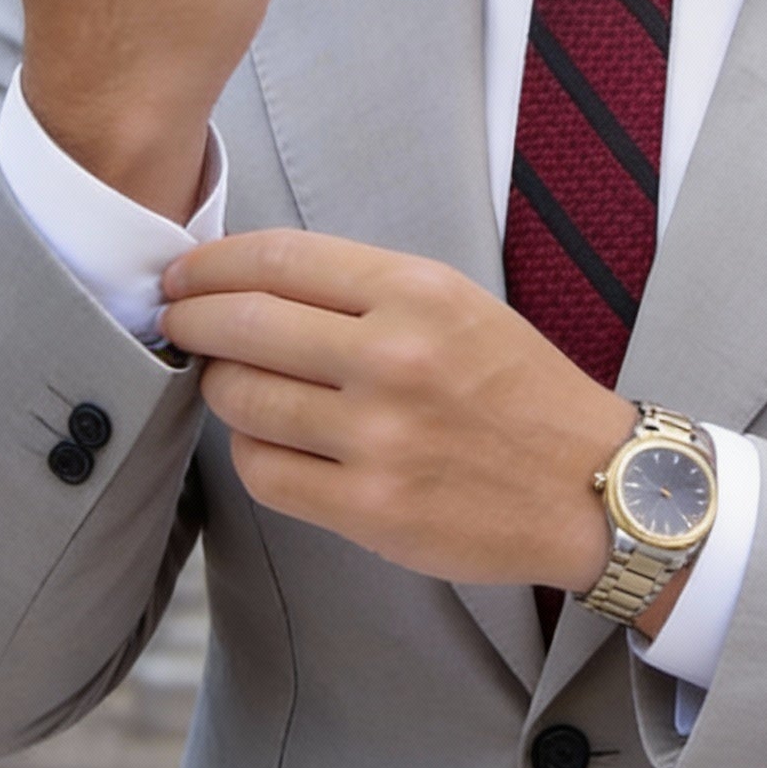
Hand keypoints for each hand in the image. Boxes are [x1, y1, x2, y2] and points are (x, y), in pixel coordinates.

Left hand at [157, 230, 639, 592]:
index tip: (184, 274)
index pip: (280, 259)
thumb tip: (254, 283)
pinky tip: (266, 438)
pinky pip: (263, 471)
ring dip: (218, 386)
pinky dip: (249, 449)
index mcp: (418, 293)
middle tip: (178, 323)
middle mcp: (394, 358)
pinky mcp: (369, 508)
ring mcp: (379, 437)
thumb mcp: (458, 304)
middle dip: (192, 320)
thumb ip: (364, 291)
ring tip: (230, 382)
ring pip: (241, 400)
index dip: (212, 264)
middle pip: (244, 325)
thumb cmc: (519, 389)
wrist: (589, 485)